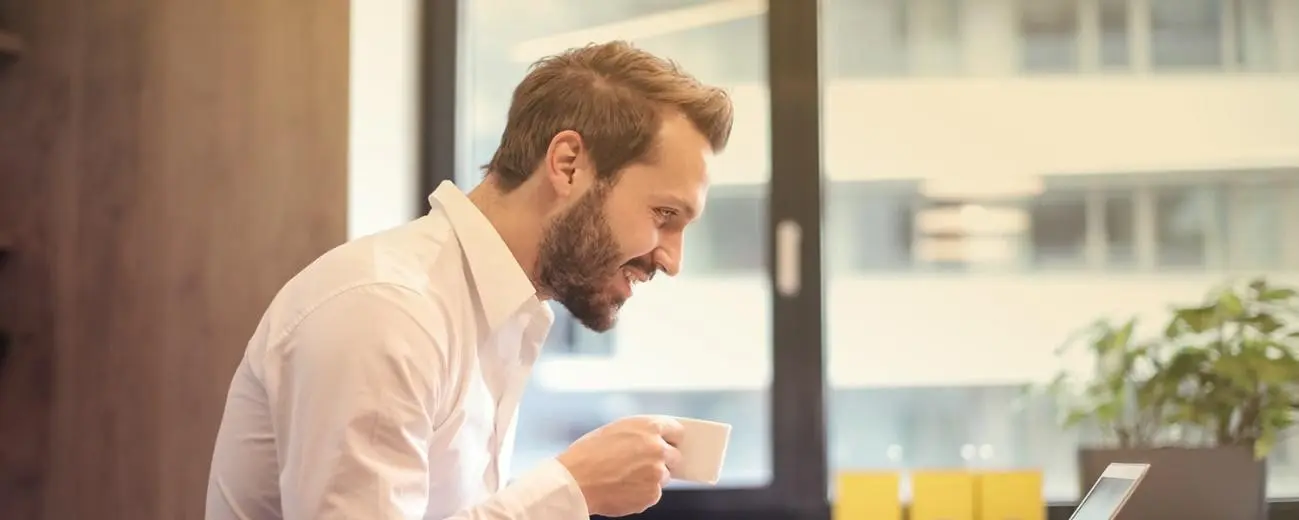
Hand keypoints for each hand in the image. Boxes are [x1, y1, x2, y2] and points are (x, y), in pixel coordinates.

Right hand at [556, 415, 683, 516]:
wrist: (575, 482)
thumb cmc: (588, 455)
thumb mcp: (616, 430)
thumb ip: (641, 433)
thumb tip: (655, 440)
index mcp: (649, 427)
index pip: (676, 431)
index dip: (670, 438)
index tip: (668, 443)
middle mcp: (658, 448)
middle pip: (674, 456)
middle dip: (662, 460)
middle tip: (641, 464)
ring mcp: (657, 473)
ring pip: (663, 476)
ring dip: (650, 478)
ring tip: (625, 477)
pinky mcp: (652, 494)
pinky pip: (653, 494)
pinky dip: (641, 493)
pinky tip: (622, 488)